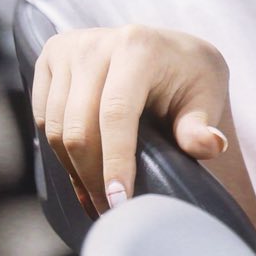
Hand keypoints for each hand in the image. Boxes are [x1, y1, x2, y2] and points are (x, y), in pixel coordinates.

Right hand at [31, 24, 230, 214]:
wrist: (167, 48)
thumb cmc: (190, 76)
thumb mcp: (207, 96)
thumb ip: (200, 125)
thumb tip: (212, 145)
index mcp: (137, 47)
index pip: (115, 114)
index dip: (115, 162)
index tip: (120, 203)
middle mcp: (96, 43)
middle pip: (79, 126)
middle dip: (93, 178)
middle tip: (111, 212)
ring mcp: (69, 48)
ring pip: (56, 127)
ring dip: (75, 172)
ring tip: (98, 199)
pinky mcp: (51, 58)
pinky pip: (43, 118)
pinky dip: (59, 154)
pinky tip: (81, 175)